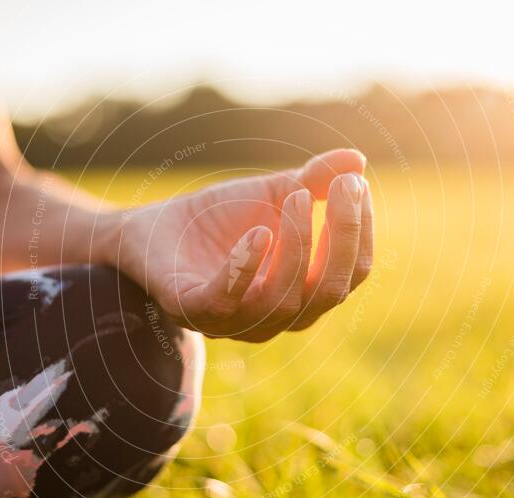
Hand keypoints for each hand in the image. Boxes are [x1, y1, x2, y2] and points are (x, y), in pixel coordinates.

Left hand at [110, 149, 372, 341]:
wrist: (153, 225)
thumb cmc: (219, 218)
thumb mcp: (272, 192)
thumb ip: (313, 180)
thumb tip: (358, 160)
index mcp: (303, 292)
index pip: (350, 276)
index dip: (360, 233)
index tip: (356, 186)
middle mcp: (277, 316)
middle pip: (328, 293)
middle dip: (341, 238)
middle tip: (339, 188)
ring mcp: (235, 321)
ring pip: (283, 302)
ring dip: (297, 247)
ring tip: (295, 197)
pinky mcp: (192, 311)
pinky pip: (225, 302)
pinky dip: (245, 269)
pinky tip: (258, 234)